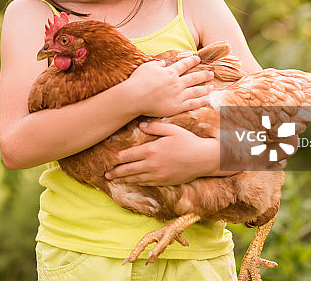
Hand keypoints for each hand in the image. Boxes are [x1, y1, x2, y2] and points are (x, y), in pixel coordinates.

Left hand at [104, 121, 223, 185]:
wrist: (204, 158)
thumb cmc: (188, 141)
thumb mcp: (171, 129)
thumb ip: (154, 127)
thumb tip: (140, 126)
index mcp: (151, 150)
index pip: (129, 155)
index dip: (117, 158)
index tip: (109, 160)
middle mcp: (152, 164)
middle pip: (129, 169)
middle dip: (116, 172)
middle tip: (106, 174)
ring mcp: (158, 175)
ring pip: (136, 178)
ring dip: (124, 179)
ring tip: (114, 180)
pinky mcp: (165, 181)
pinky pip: (147, 183)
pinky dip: (137, 183)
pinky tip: (132, 183)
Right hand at [127, 55, 212, 117]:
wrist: (135, 97)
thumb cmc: (138, 81)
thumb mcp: (147, 67)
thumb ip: (158, 64)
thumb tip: (164, 63)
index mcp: (170, 72)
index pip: (184, 64)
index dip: (192, 61)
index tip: (198, 58)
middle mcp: (176, 83)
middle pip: (194, 77)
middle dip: (203, 75)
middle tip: (211, 73)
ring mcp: (178, 95)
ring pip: (196, 91)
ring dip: (205, 88)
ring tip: (211, 87)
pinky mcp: (177, 107)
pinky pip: (192, 104)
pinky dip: (201, 101)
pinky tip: (207, 99)